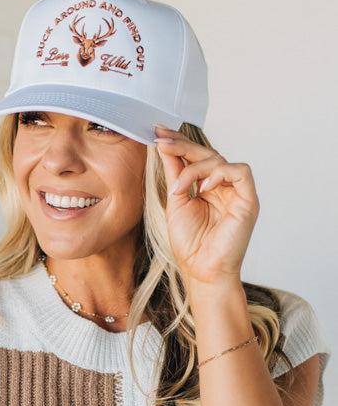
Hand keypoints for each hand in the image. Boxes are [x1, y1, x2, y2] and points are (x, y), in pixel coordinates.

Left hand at [153, 125, 259, 292]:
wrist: (201, 271)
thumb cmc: (190, 244)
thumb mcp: (176, 202)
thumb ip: (175, 174)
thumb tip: (164, 147)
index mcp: (208, 188)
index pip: (195, 159)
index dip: (179, 144)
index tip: (158, 134)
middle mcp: (224, 188)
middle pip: (207, 154)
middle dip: (183, 146)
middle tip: (162, 141)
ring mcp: (237, 193)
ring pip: (220, 161)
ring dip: (195, 168)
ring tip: (179, 188)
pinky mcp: (248, 200)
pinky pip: (240, 172)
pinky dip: (219, 174)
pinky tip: (203, 188)